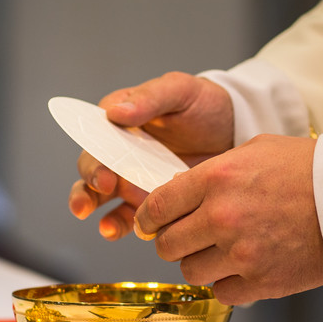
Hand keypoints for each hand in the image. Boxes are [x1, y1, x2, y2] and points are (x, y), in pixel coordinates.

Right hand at [68, 72, 234, 239]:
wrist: (235, 130)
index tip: (103, 174)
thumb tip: (115, 112)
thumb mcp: (180, 90)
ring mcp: (131, 176)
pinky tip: (116, 230)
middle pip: (91, 169)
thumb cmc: (204, 104)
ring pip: (99, 195)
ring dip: (93, 208)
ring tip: (105, 226)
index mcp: (120, 120)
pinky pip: (125, 215)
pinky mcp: (147, 199)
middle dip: (87, 186)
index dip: (93, 156)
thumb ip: (150, 98)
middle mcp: (119, 150)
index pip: (94, 137)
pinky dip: (117, 225)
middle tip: (102, 192)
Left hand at [134, 134, 322, 304]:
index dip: (148, 217)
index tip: (151, 223)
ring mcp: (241, 253)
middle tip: (187, 237)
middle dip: (173, 241)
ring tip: (221, 252)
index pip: (157, 206)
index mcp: (216, 179)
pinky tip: (242, 267)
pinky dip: (227, 282)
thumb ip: (214, 169)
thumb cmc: (310, 169)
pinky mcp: (261, 282)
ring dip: (200, 262)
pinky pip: (221, 291)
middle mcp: (222, 217)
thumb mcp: (257, 149)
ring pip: (190, 271)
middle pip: (167, 244)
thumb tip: (181, 189)